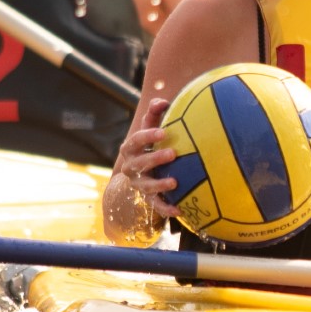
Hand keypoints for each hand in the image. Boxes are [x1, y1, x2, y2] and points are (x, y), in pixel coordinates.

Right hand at [105, 93, 179, 242]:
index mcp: (131, 148)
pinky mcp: (148, 199)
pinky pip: (156, 206)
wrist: (138, 176)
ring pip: (146, 186)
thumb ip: (154, 114)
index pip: (135, 140)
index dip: (147, 136)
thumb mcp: (149, 129)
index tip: (163, 132)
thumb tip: (162, 101)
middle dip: (154, 158)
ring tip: (175, 182)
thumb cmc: (149, 146)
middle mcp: (131, 167)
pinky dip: (166, 208)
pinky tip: (180, 210)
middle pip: (140, 164)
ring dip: (160, 184)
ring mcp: (139, 184)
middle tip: (173, 153)